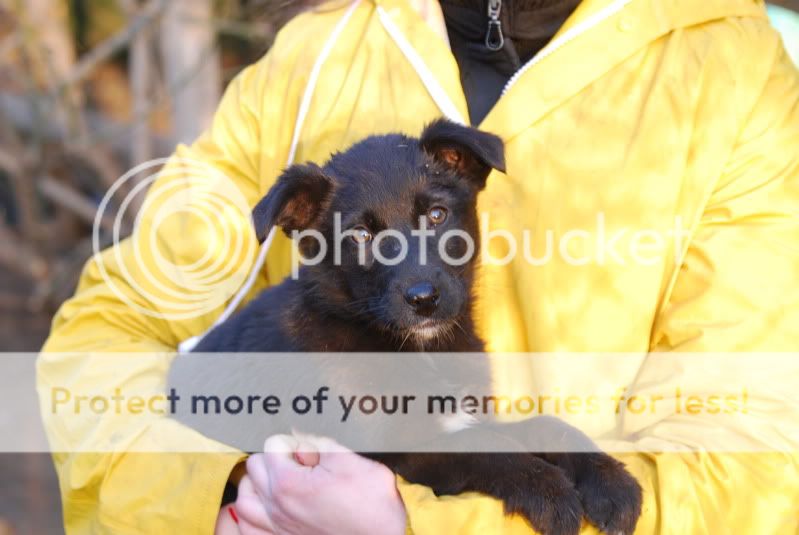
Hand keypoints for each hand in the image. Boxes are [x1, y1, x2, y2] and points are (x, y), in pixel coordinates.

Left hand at [236, 434, 406, 534]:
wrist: (387, 534)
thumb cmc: (371, 500)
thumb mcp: (347, 458)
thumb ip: (317, 442)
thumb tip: (299, 439)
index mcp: (288, 483)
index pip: (272, 444)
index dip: (293, 441)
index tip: (310, 450)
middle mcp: (276, 507)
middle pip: (254, 467)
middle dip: (274, 458)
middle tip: (298, 460)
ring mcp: (278, 527)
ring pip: (243, 500)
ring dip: (255, 484)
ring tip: (275, 478)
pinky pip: (249, 530)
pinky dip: (251, 516)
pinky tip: (265, 506)